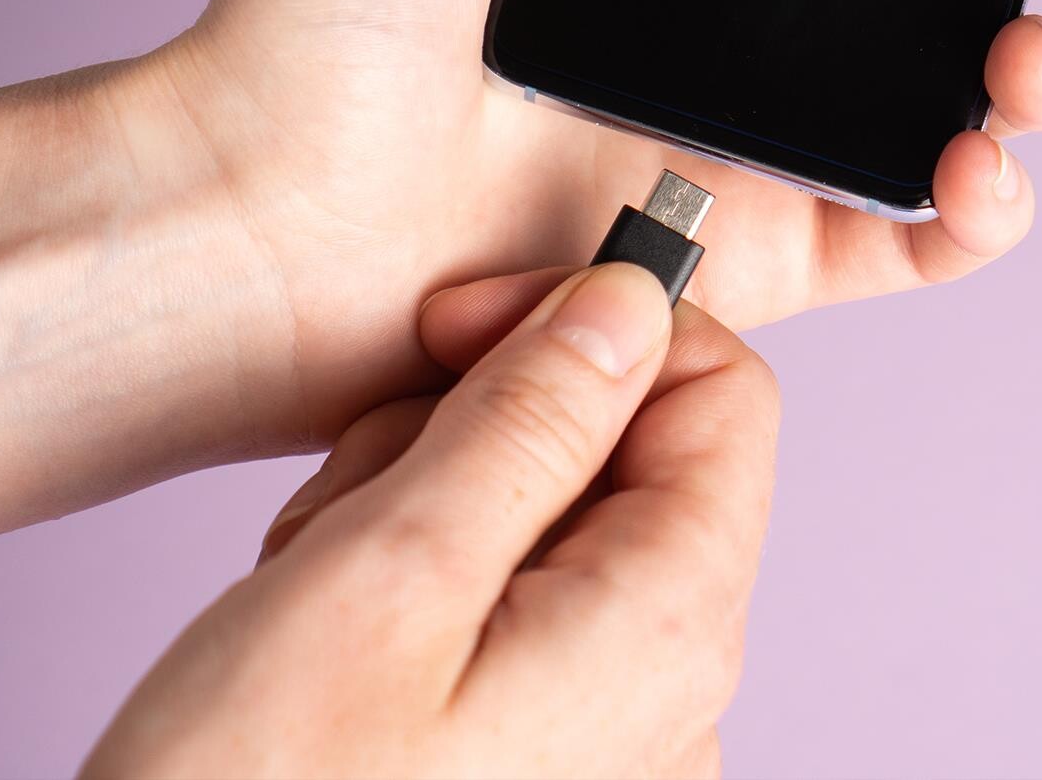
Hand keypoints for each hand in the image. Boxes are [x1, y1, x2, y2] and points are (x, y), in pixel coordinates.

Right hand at [83, 264, 778, 779]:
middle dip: (475, 428)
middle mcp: (665, 682)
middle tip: (365, 489)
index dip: (602, 325)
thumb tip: (630, 304)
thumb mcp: (393, 571)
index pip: (721, 393)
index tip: (474, 321)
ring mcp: (603, 722)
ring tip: (321, 582)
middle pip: (616, 447)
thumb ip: (534, 418)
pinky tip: (325, 632)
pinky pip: (501, 591)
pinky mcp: (531, 739)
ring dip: (419, 501)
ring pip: (539, 508)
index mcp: (666, 626)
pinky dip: (409, 575)